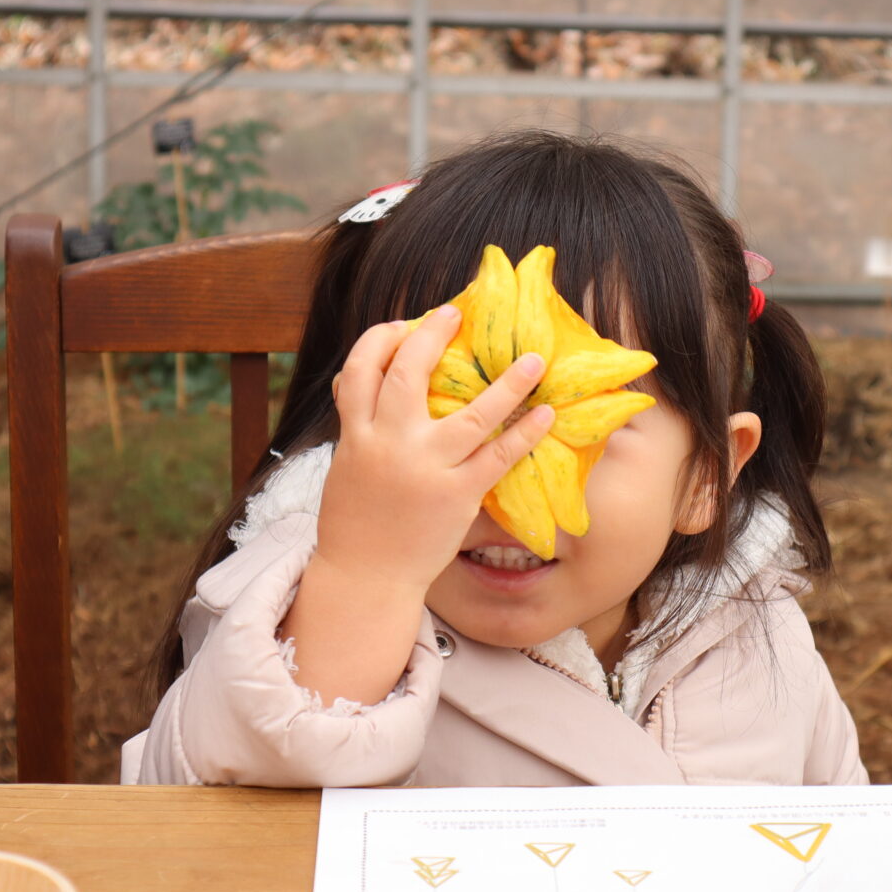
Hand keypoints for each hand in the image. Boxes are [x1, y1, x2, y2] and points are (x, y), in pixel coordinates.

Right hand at [313, 304, 555, 593]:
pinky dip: (524, 433)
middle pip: (408, 373)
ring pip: (469, 414)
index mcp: (355, 434)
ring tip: (534, 359)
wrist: (365, 577)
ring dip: (506, 383)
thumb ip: (361, 425)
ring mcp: (425, 469)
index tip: (405, 326)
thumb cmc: (356, 522)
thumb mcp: (346, 465)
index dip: (381, 340)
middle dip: (432, 337)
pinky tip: (545, 413)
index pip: (361, 368)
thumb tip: (370, 383)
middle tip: (454, 315)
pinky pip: (497, 457)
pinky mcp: (456, 496)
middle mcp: (389, 444)